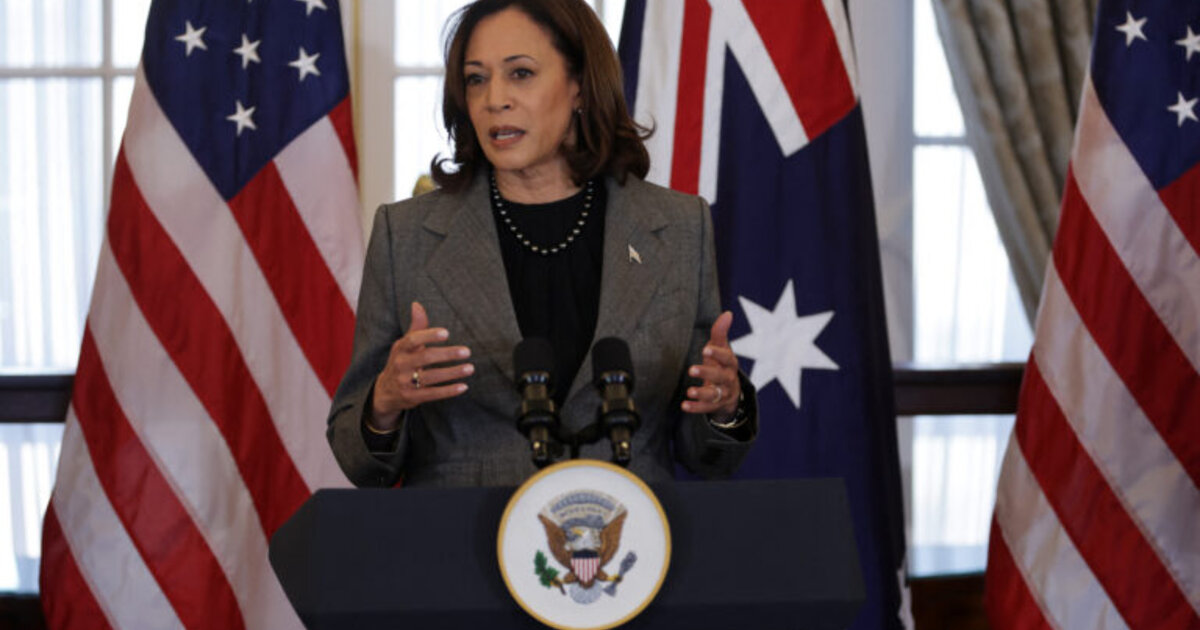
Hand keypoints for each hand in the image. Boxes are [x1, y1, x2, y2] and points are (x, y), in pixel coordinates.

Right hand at [370, 301, 472, 429]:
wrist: (385, 391)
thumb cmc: (401, 361)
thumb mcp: (405, 344)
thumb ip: (416, 326)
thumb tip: (417, 304)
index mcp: (401, 348)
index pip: (413, 339)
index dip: (429, 336)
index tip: (446, 333)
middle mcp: (401, 364)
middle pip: (425, 358)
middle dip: (447, 354)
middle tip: (467, 351)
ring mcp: (405, 382)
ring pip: (431, 377)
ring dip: (452, 373)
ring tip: (470, 368)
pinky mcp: (412, 397)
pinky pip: (432, 394)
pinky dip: (448, 391)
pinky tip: (463, 386)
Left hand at [681, 310, 740, 416]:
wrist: (730, 392)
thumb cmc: (721, 364)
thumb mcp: (721, 349)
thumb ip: (720, 332)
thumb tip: (728, 313)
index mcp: (730, 364)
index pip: (727, 358)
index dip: (718, 354)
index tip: (705, 349)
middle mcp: (728, 379)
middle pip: (721, 377)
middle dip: (707, 373)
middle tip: (691, 369)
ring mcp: (723, 394)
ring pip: (714, 395)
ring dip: (702, 394)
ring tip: (689, 391)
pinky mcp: (715, 406)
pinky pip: (706, 408)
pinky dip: (695, 407)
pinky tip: (684, 405)